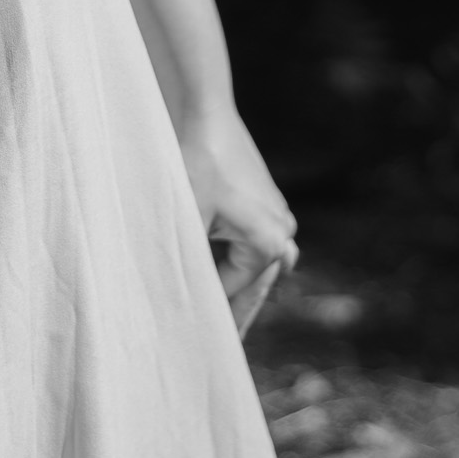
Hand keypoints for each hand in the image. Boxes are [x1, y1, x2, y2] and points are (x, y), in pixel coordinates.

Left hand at [178, 111, 297, 339]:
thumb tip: (175, 300)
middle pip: (254, 284)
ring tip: (221, 316)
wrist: (204, 111)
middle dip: (235, 310)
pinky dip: (240, 258)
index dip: (209, 314)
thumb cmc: (193, 162)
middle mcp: (282, 230)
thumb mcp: (186, 218)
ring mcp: (278, 213)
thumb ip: (188, 262)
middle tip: (221, 347)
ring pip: (258, 264)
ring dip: (238, 284)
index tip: (196, 344)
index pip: (232, 292)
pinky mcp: (268, 200)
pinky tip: (222, 272)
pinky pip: (257, 242)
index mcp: (267, 242)